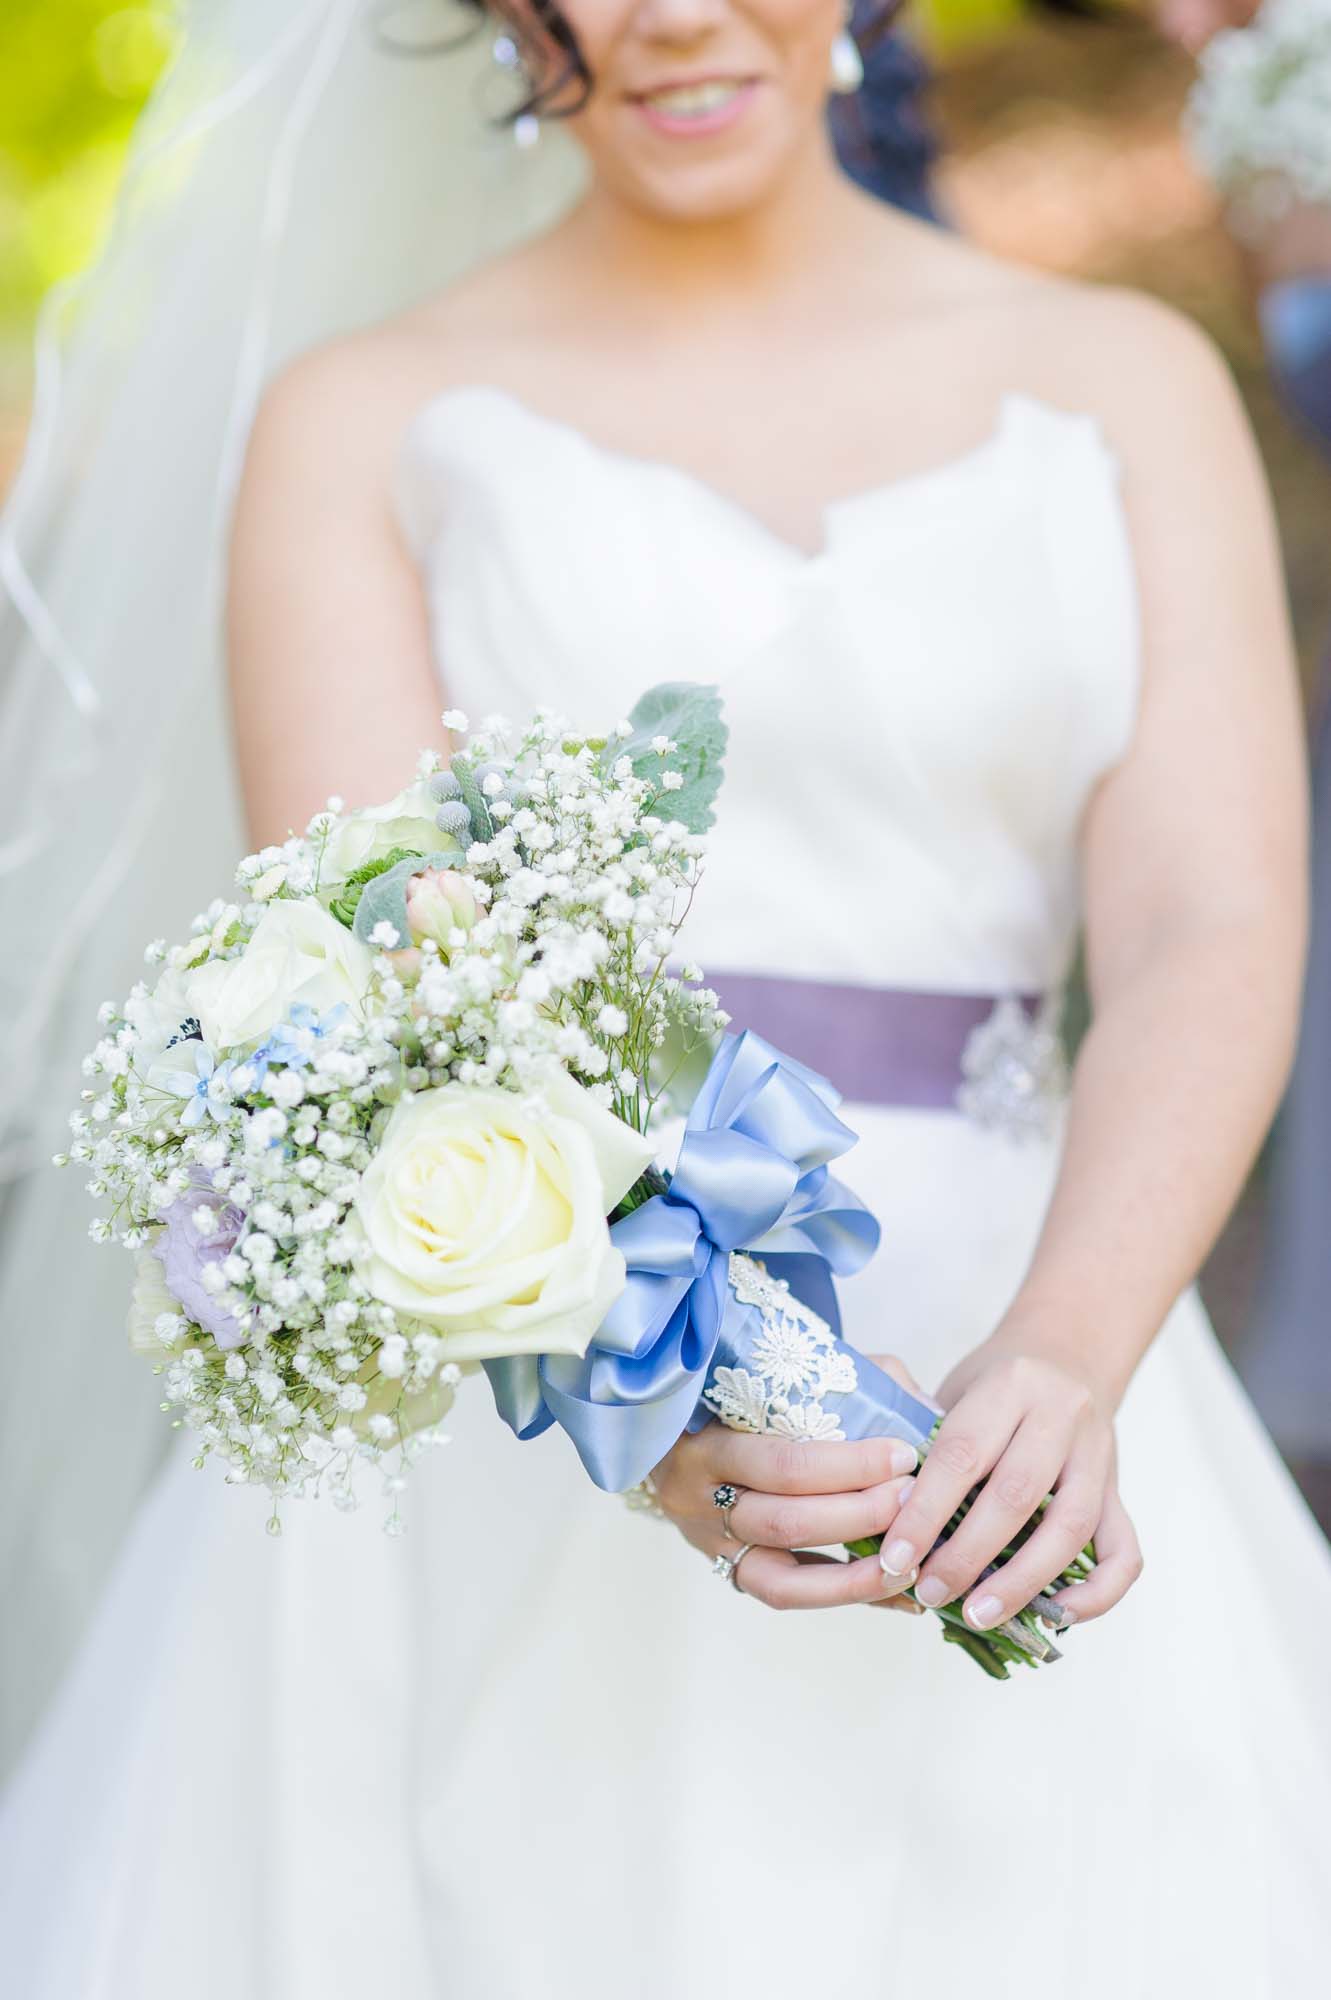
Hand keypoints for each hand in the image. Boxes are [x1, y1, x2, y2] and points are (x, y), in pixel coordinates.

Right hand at [651, 1371, 921, 1612]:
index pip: (784, 1463)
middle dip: (861, 1514)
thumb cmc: (742, 1399)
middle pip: (787, 1521)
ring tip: (912, 1562)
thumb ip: (849, 1388)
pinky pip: (793, 1598)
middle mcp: (699, 1502)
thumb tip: (924, 1413)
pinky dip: (850, 1596)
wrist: (675, 1436)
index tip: (904, 1454)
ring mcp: (712, 1546)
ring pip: (786, 1579)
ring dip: (858, 1574)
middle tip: (914, 1497)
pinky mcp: (733, 1574)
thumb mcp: (778, 1380)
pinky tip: (898, 1594)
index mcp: (706, 1444)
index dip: (850, 1465)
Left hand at [877, 1336, 1143, 1632]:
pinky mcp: (1119, 1489)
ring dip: (1022, 1581)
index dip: (926, 1512)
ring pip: (1070, 1527)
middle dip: (968, 1555)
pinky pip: (1125, 1550)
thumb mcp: (955, 1388)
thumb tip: (882, 1517)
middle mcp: (1061, 1415)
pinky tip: (1058, 1616)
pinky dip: (1097, 1593)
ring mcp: (1098, 1454)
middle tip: (930, 1591)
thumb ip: (926, 1439)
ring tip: (979, 1614)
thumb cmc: (995, 1384)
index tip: (895, 1557)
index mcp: (1009, 1385)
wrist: (1066, 1352)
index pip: (962, 1454)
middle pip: (1017, 1495)